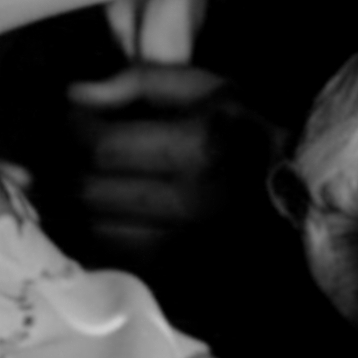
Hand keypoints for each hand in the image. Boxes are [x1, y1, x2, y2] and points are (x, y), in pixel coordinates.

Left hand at [64, 64, 270, 267]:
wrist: (287, 194)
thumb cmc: (243, 133)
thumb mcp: (207, 88)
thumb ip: (141, 81)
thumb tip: (76, 94)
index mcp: (199, 147)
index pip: (101, 144)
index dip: (75, 128)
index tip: (77, 117)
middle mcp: (189, 202)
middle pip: (90, 190)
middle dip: (70, 166)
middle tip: (74, 150)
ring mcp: (183, 247)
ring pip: (94, 228)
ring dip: (80, 204)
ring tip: (90, 180)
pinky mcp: (175, 275)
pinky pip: (112, 258)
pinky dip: (99, 235)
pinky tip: (107, 213)